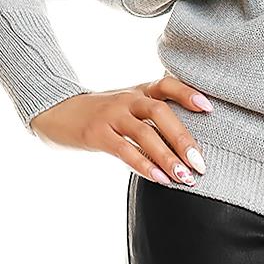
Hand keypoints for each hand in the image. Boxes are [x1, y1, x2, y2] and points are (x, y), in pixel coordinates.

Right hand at [28, 76, 212, 187]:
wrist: (54, 111)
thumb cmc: (99, 114)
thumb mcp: (126, 107)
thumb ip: (151, 117)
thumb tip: (187, 144)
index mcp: (138, 91)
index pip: (167, 85)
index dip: (188, 93)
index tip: (209, 109)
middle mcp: (127, 99)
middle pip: (160, 112)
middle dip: (183, 138)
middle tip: (200, 163)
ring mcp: (111, 115)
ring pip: (145, 133)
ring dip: (168, 157)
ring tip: (185, 177)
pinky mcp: (96, 134)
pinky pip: (124, 150)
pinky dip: (144, 165)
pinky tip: (159, 179)